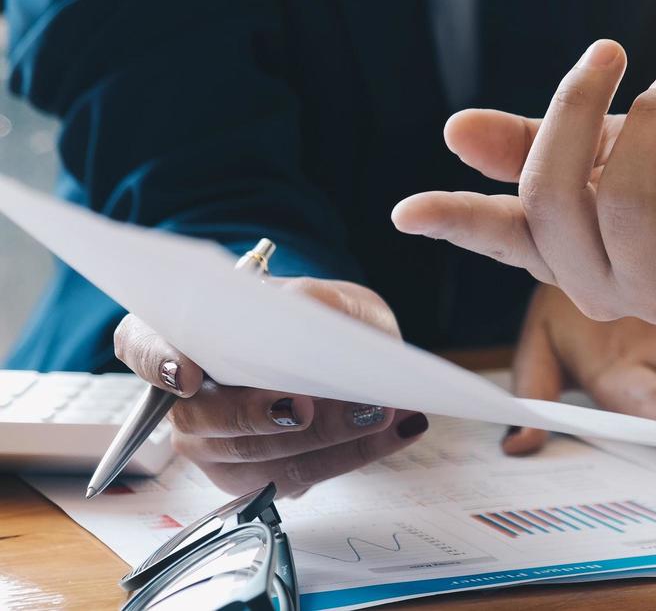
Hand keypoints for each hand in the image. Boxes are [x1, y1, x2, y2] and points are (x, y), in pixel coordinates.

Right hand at [113, 277, 428, 496]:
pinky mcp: (251, 477)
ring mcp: (213, 444)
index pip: (141, 344)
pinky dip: (350, 454)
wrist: (349, 353)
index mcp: (185, 334)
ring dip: (320, 438)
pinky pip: (293, 476)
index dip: (157, 361)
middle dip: (256, 414)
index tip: (188, 374)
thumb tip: (307, 312)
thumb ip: (314, 300)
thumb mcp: (331, 297)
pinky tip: (395, 430)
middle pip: (202, 416)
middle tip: (305, 405)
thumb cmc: (324, 317)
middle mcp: (186, 396)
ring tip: (377, 412)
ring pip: (251, 455)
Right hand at [392, 39, 655, 324]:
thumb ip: (542, 142)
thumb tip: (454, 130)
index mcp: (574, 252)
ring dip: (651, 123)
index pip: (506, 236)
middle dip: (576, 110)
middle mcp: (611, 285)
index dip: (456, 222)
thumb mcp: (618, 151)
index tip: (406, 211)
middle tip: (612, 53)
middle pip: (555, 202)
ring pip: (625, 208)